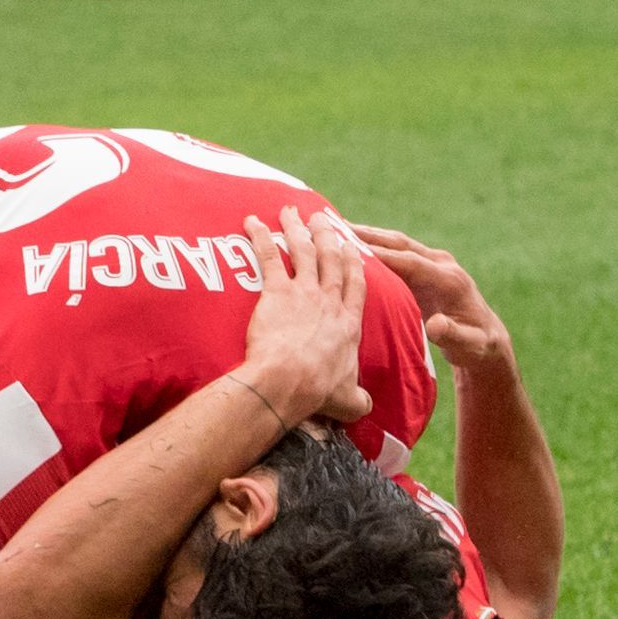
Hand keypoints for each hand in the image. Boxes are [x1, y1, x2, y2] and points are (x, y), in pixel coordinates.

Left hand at [232, 213, 372, 431]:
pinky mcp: (277, 292)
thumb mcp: (347, 400)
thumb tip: (365, 407)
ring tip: (291, 211)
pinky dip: (260, 236)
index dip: (353, 262)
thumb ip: (357, 399)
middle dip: (327, 235)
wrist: (288, 382)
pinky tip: (252, 221)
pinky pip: (267, 257)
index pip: (354, 285)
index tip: (351, 247)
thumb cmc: (317, 392)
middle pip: (331, 259)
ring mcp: (304, 293)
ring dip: (297, 228)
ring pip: (302, 251)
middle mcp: (329, 302)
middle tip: (322, 218)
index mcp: (348, 323)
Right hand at [346, 225, 511, 379]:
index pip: (411, 262)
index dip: (382, 254)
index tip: (353, 247)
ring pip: (396, 243)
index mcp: (449, 280)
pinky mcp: (424, 267)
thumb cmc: (476, 346)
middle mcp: (441, 264)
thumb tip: (435, 325)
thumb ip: (452, 335)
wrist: (486, 338)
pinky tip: (351, 243)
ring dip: (368, 235)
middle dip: (368, 235)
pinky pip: (396, 251)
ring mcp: (433, 263)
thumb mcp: (468, 345)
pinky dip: (374, 245)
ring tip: (335, 227)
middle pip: (400, 244)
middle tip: (334, 226)